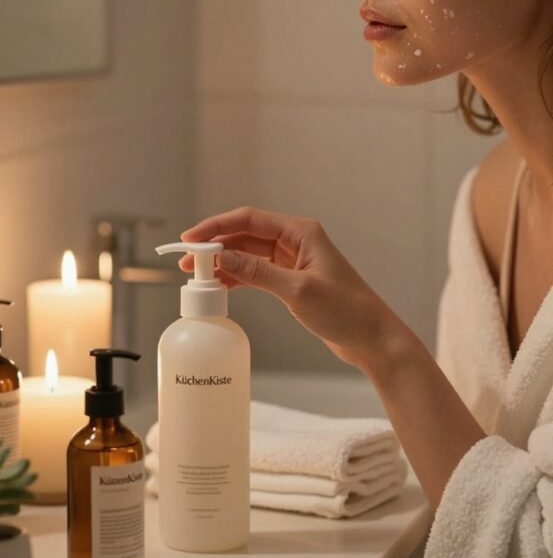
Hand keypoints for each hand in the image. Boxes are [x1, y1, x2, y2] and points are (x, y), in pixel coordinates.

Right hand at [179, 206, 404, 371]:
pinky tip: (219, 286)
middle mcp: (295, 241)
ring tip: (196, 275)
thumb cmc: (346, 311)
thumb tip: (223, 258)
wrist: (372, 337)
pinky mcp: (291, 280)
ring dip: (223, 262)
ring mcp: (293, 261)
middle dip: (215, 245)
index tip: (191, 238)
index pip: (250, 219)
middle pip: (245, 235)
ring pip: (248, 254)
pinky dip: (237, 277)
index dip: (217, 226)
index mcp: (301, 232)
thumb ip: (258, 273)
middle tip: (186, 261)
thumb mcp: (298, 291)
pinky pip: (256, 272)